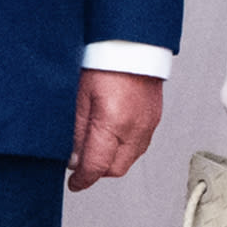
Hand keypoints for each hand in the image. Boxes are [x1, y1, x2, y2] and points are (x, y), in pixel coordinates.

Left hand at [69, 68, 162, 190]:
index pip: (97, 166)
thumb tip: (73, 158)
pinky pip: (139, 145)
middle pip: (116, 168)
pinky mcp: (154, 118)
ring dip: (111, 160)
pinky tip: (110, 136)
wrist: (131, 42)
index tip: (74, 184)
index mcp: (114, 123)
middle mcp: (135, 128)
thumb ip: (76, 130)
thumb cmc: (103, 60)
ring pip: (129, 159)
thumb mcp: (79, 95)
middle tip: (80, 165)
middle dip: (97, 171)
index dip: (83, 179)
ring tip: (94, 149)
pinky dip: (124, 148)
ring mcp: (148, 124)